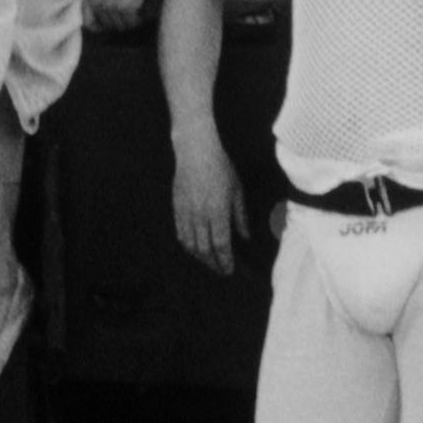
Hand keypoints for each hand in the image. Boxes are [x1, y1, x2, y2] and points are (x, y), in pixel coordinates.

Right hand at [171, 132, 248, 274]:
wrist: (195, 152)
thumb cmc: (221, 168)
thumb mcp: (237, 191)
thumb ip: (240, 216)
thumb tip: (245, 236)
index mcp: (218, 212)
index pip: (221, 245)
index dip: (225, 260)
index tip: (230, 270)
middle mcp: (201, 215)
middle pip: (204, 249)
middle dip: (213, 263)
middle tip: (220, 270)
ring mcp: (186, 212)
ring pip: (190, 244)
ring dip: (200, 257)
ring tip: (208, 261)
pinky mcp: (177, 208)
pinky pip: (180, 233)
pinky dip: (187, 245)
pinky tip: (194, 248)